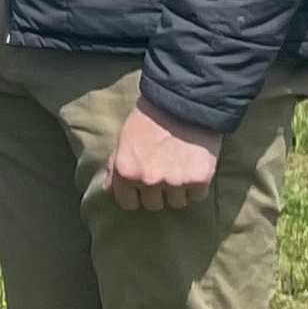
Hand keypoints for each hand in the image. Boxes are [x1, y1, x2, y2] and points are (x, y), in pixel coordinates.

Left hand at [106, 102, 224, 210]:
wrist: (185, 102)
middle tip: (165, 173)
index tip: (143, 188)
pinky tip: (195, 168)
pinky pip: (197, 196)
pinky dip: (197, 186)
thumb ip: (116, 166)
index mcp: (127, 172)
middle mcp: (148, 181)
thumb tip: (108, 189)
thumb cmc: (150, 117)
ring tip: (181, 169)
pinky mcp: (199, 180)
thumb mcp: (125, 138)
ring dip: (179, 191)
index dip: (135, 196)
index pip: (127, 204)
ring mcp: (175, 182)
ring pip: (177, 203)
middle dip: (158, 193)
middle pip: (154, 206)